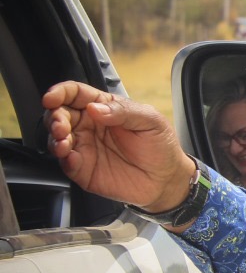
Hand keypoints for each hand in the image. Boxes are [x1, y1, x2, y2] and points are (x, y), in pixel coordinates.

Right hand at [43, 81, 193, 210]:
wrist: (166, 180)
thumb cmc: (160, 146)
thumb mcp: (150, 121)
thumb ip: (124, 111)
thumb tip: (95, 108)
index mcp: (104, 108)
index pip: (76, 94)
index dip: (60, 93)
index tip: (52, 98)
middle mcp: (90, 125)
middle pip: (60, 114)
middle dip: (55, 117)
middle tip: (61, 125)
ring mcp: (84, 147)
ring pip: (57, 137)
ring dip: (55, 138)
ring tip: (64, 141)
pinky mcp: (83, 169)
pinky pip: (65, 162)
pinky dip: (64, 159)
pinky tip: (72, 158)